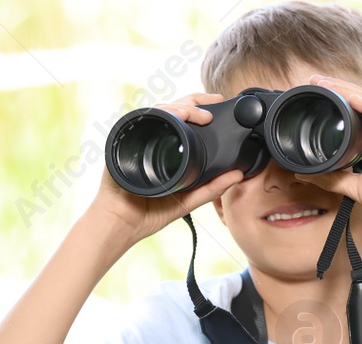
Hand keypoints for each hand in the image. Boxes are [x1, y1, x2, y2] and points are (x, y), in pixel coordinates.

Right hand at [87, 92, 245, 243]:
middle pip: (174, 108)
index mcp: (167, 149)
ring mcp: (139, 137)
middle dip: (195, 101)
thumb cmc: (150, 213)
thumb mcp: (188, 200)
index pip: (185, 119)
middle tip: (214, 103)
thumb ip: (212, 188)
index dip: (201, 107)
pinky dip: (161, 113)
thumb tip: (238, 175)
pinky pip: (143, 118)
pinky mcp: (126, 140)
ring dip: (180, 107)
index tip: (219, 104)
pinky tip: (175, 115)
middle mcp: (153, 139)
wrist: (123, 224)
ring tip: (198, 114)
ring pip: (160, 110)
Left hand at [294, 74, 361, 244]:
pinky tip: (353, 99)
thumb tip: (306, 174)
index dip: (336, 101)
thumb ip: (333, 179)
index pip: (355, 114)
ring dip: (349, 92)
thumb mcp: (357, 189)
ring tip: (328, 83)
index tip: (315, 93)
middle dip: (338, 89)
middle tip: (316, 80)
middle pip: (361, 103)